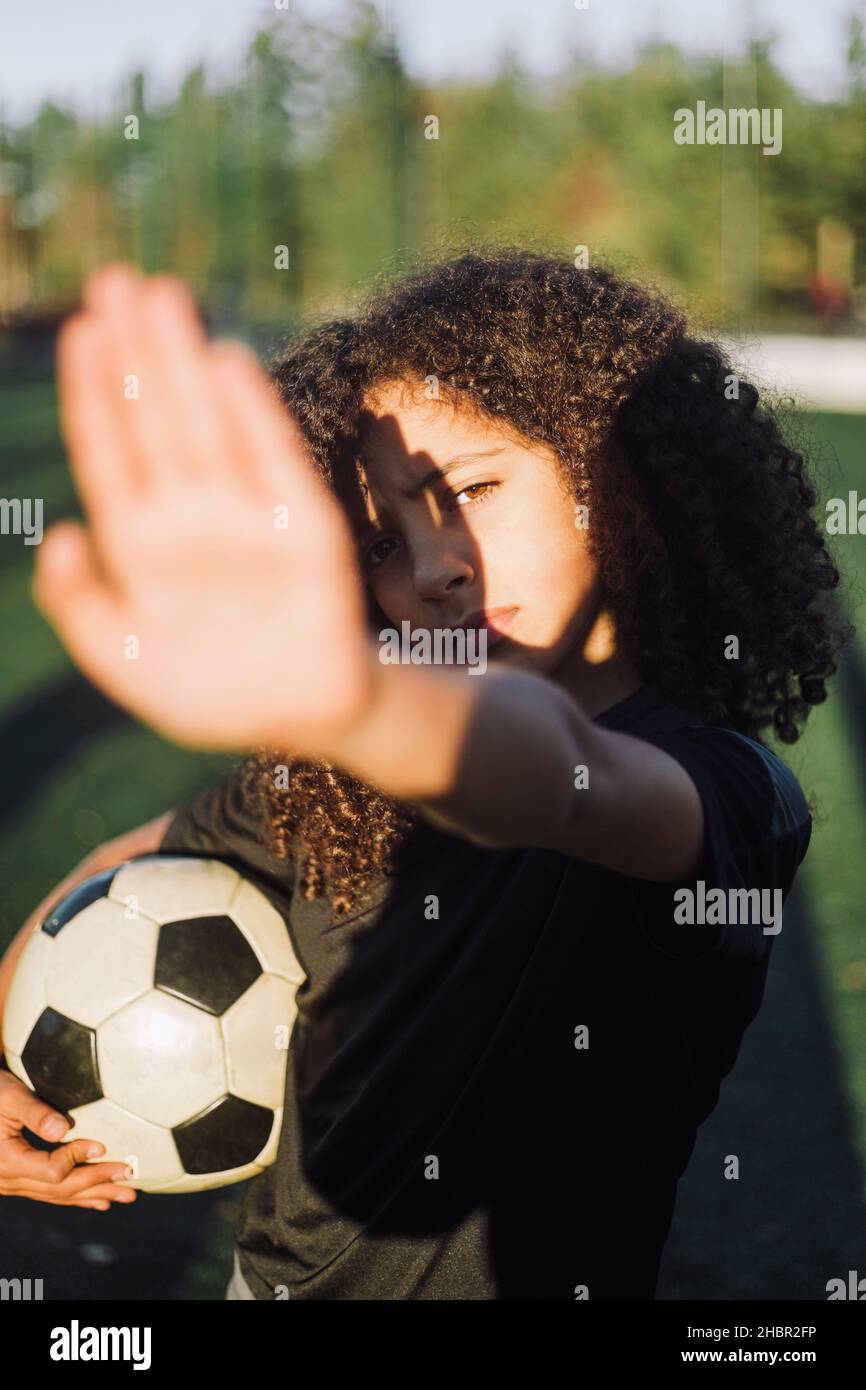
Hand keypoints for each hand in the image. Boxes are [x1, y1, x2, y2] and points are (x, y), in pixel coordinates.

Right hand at [0, 1067, 136, 1210]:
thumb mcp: (9, 1095)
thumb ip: (35, 1112)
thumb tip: (64, 1130)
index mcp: (6, 1160)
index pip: (51, 1170)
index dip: (78, 1160)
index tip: (103, 1147)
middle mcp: (7, 1179)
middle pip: (60, 1188)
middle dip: (98, 1183)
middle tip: (131, 1178)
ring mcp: (11, 1183)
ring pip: (57, 1194)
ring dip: (93, 1194)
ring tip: (125, 1193)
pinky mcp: (17, 1180)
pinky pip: (49, 1193)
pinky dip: (76, 1197)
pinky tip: (98, 1202)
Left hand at [32, 263, 374, 752]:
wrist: (302, 718)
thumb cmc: (208, 691)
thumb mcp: (125, 662)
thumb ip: (80, 608)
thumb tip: (61, 534)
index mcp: (141, 541)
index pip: (110, 449)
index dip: (94, 391)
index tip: (81, 332)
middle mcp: (190, 515)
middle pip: (155, 418)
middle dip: (136, 351)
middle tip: (117, 279)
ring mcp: (246, 514)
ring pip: (207, 423)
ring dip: (183, 362)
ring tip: (162, 296)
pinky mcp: (302, 525)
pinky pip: (273, 461)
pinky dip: (253, 415)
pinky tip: (226, 364)